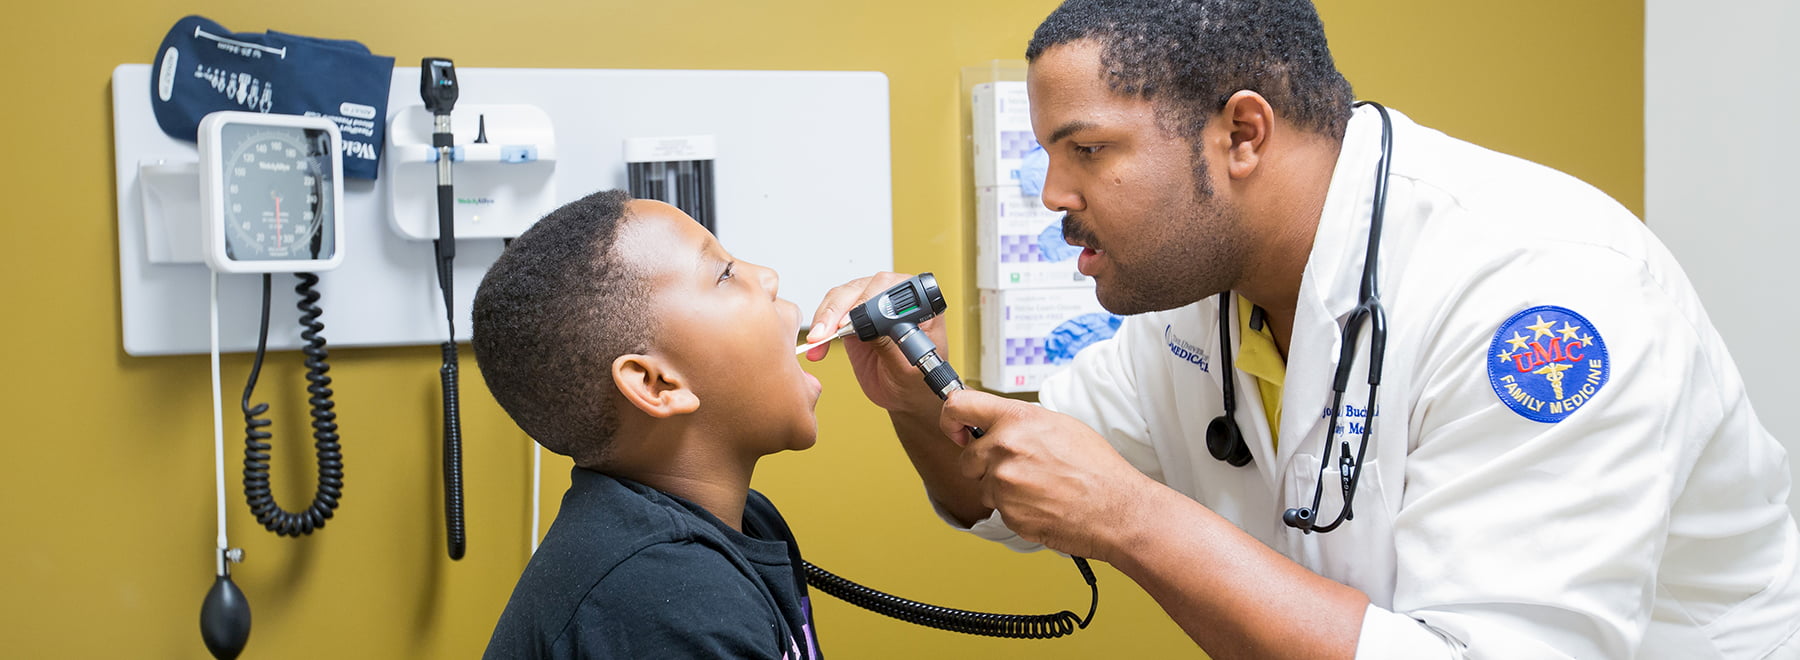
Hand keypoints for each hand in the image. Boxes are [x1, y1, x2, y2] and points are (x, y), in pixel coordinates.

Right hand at [806, 272, 947, 417]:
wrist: (904, 394)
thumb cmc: (915, 380)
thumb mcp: (906, 369)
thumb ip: (890, 344)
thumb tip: (869, 325)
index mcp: (918, 302)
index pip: (889, 288)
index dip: (867, 302)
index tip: (850, 325)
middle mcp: (895, 296)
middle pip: (861, 288)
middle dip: (838, 310)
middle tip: (824, 334)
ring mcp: (872, 302)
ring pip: (842, 296)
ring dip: (825, 318)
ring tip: (817, 341)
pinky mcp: (853, 315)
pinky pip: (832, 311)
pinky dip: (821, 326)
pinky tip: (817, 344)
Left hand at [940, 389, 1152, 561]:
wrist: (1116, 509)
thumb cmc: (1096, 468)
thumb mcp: (1060, 425)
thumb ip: (1021, 423)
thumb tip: (999, 424)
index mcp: (1017, 421)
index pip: (959, 406)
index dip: (950, 418)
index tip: (954, 428)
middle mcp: (1004, 449)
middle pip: (967, 458)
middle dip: (984, 465)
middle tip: (1018, 469)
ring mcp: (1004, 484)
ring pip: (984, 487)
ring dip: (1003, 489)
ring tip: (1040, 488)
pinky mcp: (1008, 514)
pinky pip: (1000, 510)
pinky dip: (1016, 509)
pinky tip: (1043, 504)